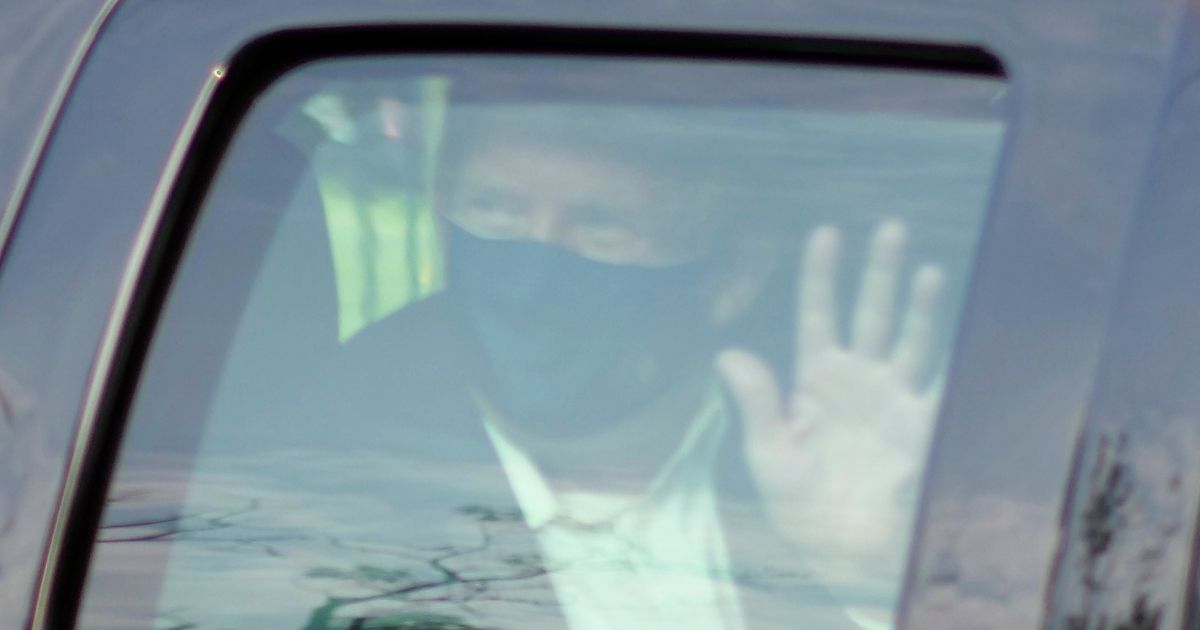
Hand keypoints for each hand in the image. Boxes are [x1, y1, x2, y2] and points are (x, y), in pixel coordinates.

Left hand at [716, 219, 945, 604]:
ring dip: (921, 306)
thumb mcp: (768, 454)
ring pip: (911, 340)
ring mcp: (895, 399)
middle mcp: (859, 379)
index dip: (822, 275)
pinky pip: (945, 386)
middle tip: (890, 226)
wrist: (842, 551)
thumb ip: (756, 402)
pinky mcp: (925, 427)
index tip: (826, 233)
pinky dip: (959, 359)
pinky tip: (972, 326)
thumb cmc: (798, 505)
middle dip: (879, 273)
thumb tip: (726, 353)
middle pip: (870, 314)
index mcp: (816, 380)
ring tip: (928, 268)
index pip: (818, 315)